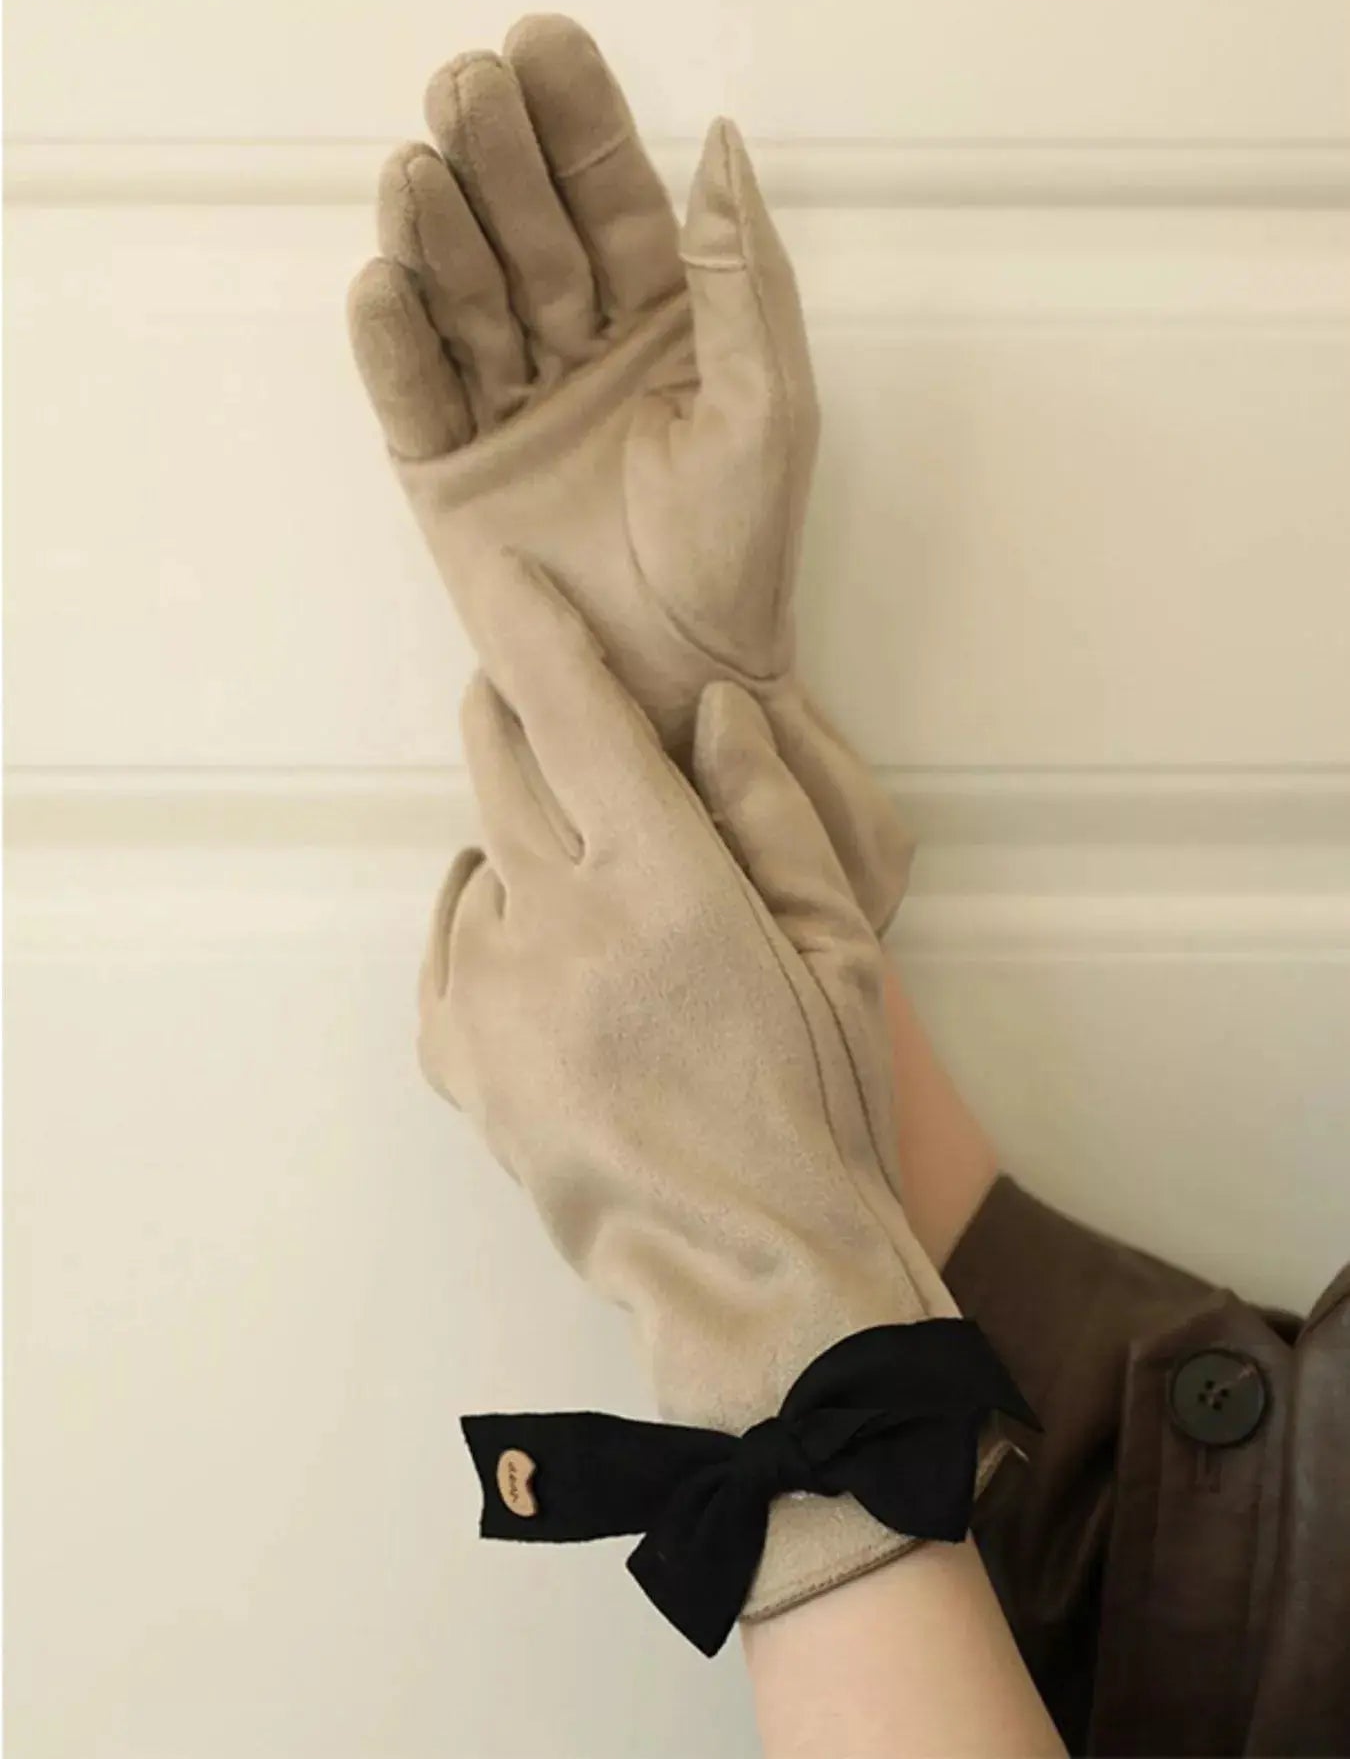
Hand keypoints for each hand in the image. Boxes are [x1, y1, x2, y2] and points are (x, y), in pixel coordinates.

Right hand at [348, 16, 909, 929]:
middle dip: (493, 153)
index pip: (608, 199)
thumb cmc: (738, 552)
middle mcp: (572, 346)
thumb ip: (741, 279)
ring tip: (420, 176)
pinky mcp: (446, 468)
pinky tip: (384, 286)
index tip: (544, 45)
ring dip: (436, 231)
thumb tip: (715, 144)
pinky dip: (394, 342)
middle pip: (520, 227)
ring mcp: (503, 404)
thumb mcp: (766, 407)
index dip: (576, 122)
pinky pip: (411, 392)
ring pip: (458, 294)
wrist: (680, 679)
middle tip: (465, 89)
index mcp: (658, 321)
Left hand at [418, 548, 957, 1618]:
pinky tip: (549, 962)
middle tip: (558, 714)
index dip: (533, 628)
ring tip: (595, 906)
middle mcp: (557, 922)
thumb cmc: (817, 1105)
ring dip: (523, 844)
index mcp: (665, 883)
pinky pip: (452, 941)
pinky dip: (491, 923)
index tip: (503, 574)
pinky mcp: (458, 1054)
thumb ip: (773, 813)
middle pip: (501, 763)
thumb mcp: (839, 950)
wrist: (750, 1267)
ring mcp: (491, 992)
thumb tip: (711, 711)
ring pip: (477, 855)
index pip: (575, 714)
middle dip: (520, 712)